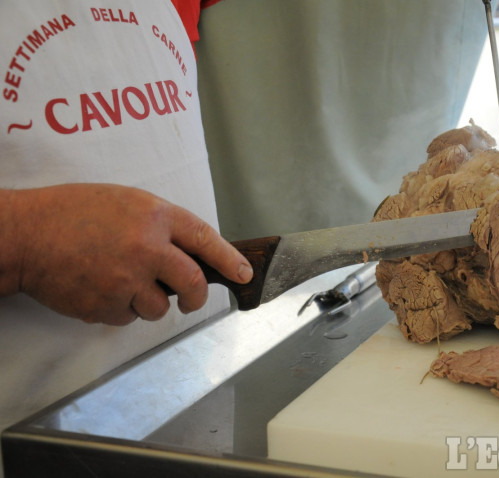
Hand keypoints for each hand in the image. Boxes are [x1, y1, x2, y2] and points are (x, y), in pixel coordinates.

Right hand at [0, 184, 252, 324]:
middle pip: (192, 282)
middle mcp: (147, 247)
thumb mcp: (127, 203)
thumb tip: (190, 253)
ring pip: (160, 307)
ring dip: (150, 302)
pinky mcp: (106, 305)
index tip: (244, 274)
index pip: (205, 239)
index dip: (229, 260)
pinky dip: (120, 308)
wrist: (27, 234)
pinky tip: (100, 288)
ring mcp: (127, 278)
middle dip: (197, 297)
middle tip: (191, 300)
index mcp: (155, 216)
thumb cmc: (73, 213)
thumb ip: (160, 225)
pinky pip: (128, 317)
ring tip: (122, 282)